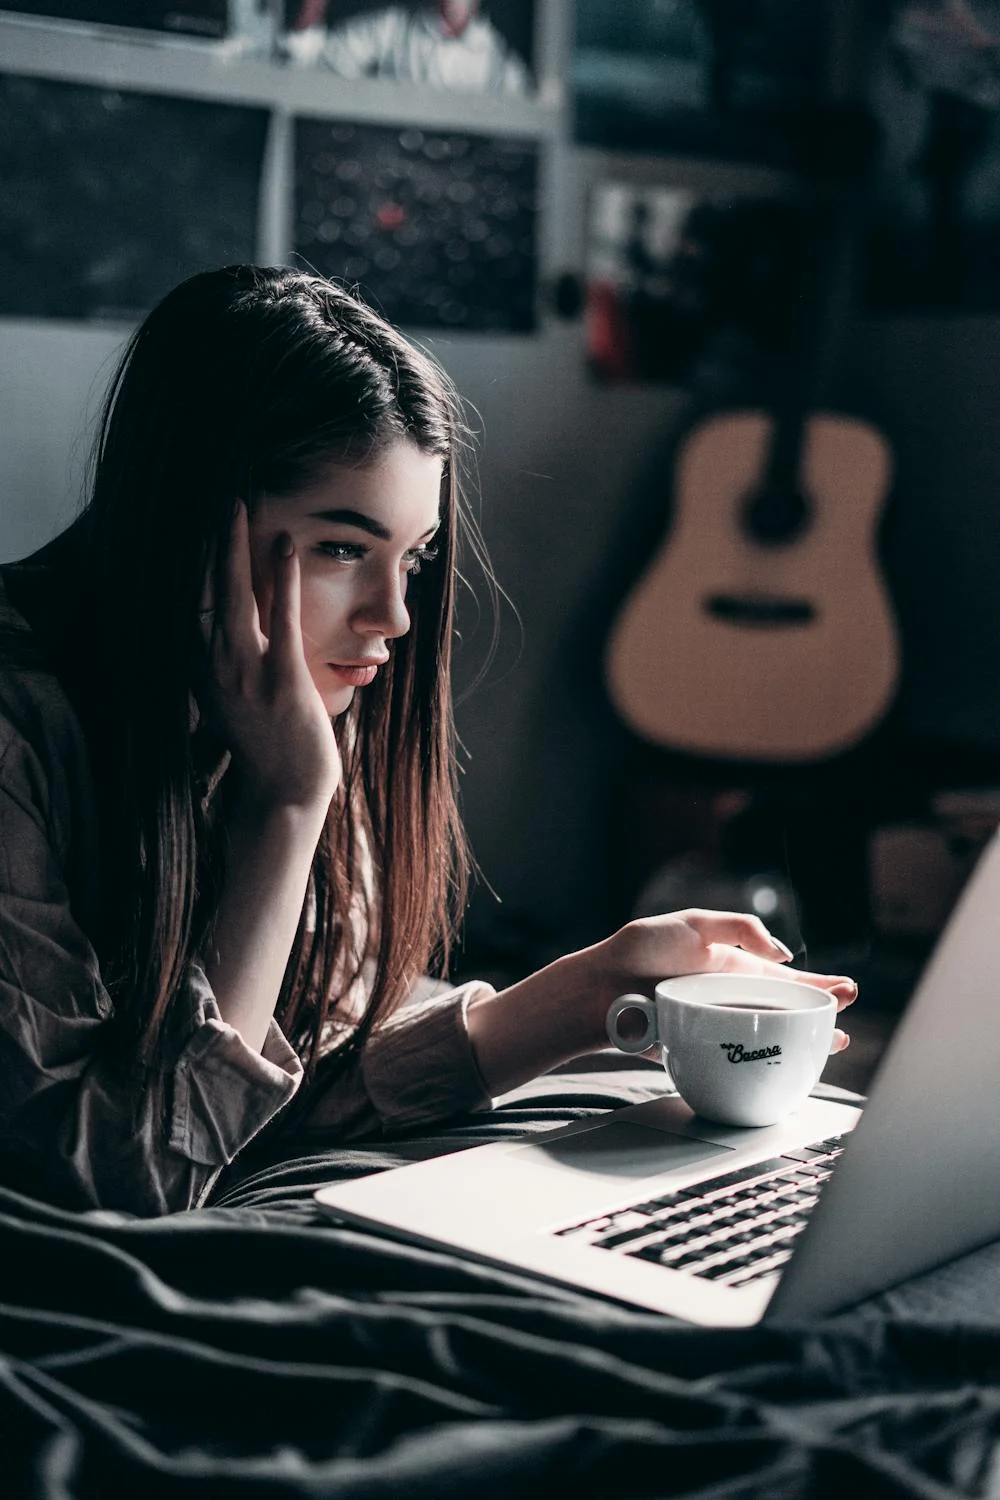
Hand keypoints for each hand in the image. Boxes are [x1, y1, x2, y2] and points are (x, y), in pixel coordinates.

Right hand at [201, 502, 341, 814]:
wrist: (283, 795)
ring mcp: (246, 672)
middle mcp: (214, 666)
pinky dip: (282, 579)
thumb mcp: (234, 703)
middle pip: (203, 589)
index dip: (188, 561)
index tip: (189, 523)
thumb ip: (226, 668)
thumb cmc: (266, 750)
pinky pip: (280, 619)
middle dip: (206, 540)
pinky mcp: (281, 679)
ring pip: (234, 595)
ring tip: (236, 504)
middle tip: (212, 495)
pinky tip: (286, 546)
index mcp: (201, 670)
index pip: (189, 603)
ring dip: (234, 546)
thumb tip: (226, 639)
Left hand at [592, 909, 856, 1054]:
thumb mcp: (694, 923)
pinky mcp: (699, 1049)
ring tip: (832, 1043)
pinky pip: (738, 1060)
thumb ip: (740, 928)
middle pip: (783, 1009)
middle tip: (848, 1015)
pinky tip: (786, 1068)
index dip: (815, 984)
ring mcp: (715, 1025)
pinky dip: (764, 1065)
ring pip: (767, 1037)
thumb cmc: (640, 950)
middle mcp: (728, 998)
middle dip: (818, 1012)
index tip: (846, 991)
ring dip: (801, 1041)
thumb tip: (782, 955)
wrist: (599, 987)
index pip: (782, 978)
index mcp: (730, 967)